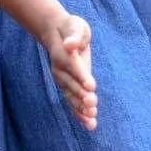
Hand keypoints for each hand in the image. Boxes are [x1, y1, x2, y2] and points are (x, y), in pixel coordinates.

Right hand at [43, 12, 97, 130]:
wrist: (58, 34)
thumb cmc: (71, 28)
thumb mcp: (75, 26)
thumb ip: (74, 36)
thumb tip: (70, 44)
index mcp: (64, 55)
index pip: (74, 67)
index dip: (82, 76)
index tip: (90, 87)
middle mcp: (61, 70)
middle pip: (72, 85)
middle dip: (82, 96)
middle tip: (93, 105)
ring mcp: (63, 80)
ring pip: (72, 97)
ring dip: (81, 109)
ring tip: (91, 120)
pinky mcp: (67, 87)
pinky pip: (72, 102)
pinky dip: (80, 113)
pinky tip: (90, 124)